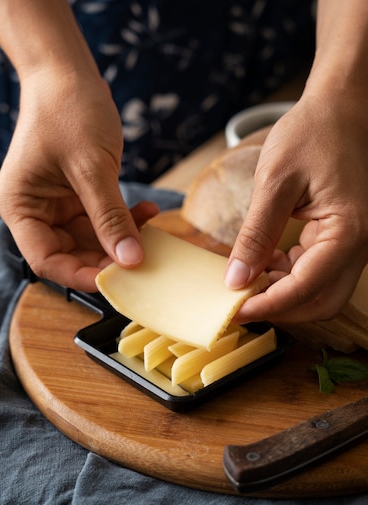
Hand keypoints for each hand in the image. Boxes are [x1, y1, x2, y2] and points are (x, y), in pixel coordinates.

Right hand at [0, 68, 157, 291]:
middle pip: (69, 254)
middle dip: (106, 259)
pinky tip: (146, 212)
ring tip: (150, 229)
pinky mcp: (76, 197)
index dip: (80, 275)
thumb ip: (110, 217)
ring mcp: (56, 205)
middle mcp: (34, 211)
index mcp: (20, 206)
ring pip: (89, 241)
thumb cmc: (68, 110)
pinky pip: (100, 221)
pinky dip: (123, 221)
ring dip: (120, 239)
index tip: (115, 280)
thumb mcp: (91, 167)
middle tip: (141, 260)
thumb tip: (131, 260)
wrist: (68, 74)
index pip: (46, 259)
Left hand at [225, 93, 367, 324]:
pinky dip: (288, 275)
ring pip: (319, 291)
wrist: (340, 109)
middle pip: (321, 303)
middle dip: (280, 308)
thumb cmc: (313, 133)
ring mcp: (354, 244)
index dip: (268, 305)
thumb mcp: (276, 181)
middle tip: (241, 302)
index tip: (234, 311)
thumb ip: (256, 234)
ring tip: (246, 277)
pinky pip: (317, 271)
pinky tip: (263, 261)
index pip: (306, 288)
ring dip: (282, 292)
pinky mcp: (343, 238)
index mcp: (348, 231)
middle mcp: (360, 245)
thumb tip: (236, 279)